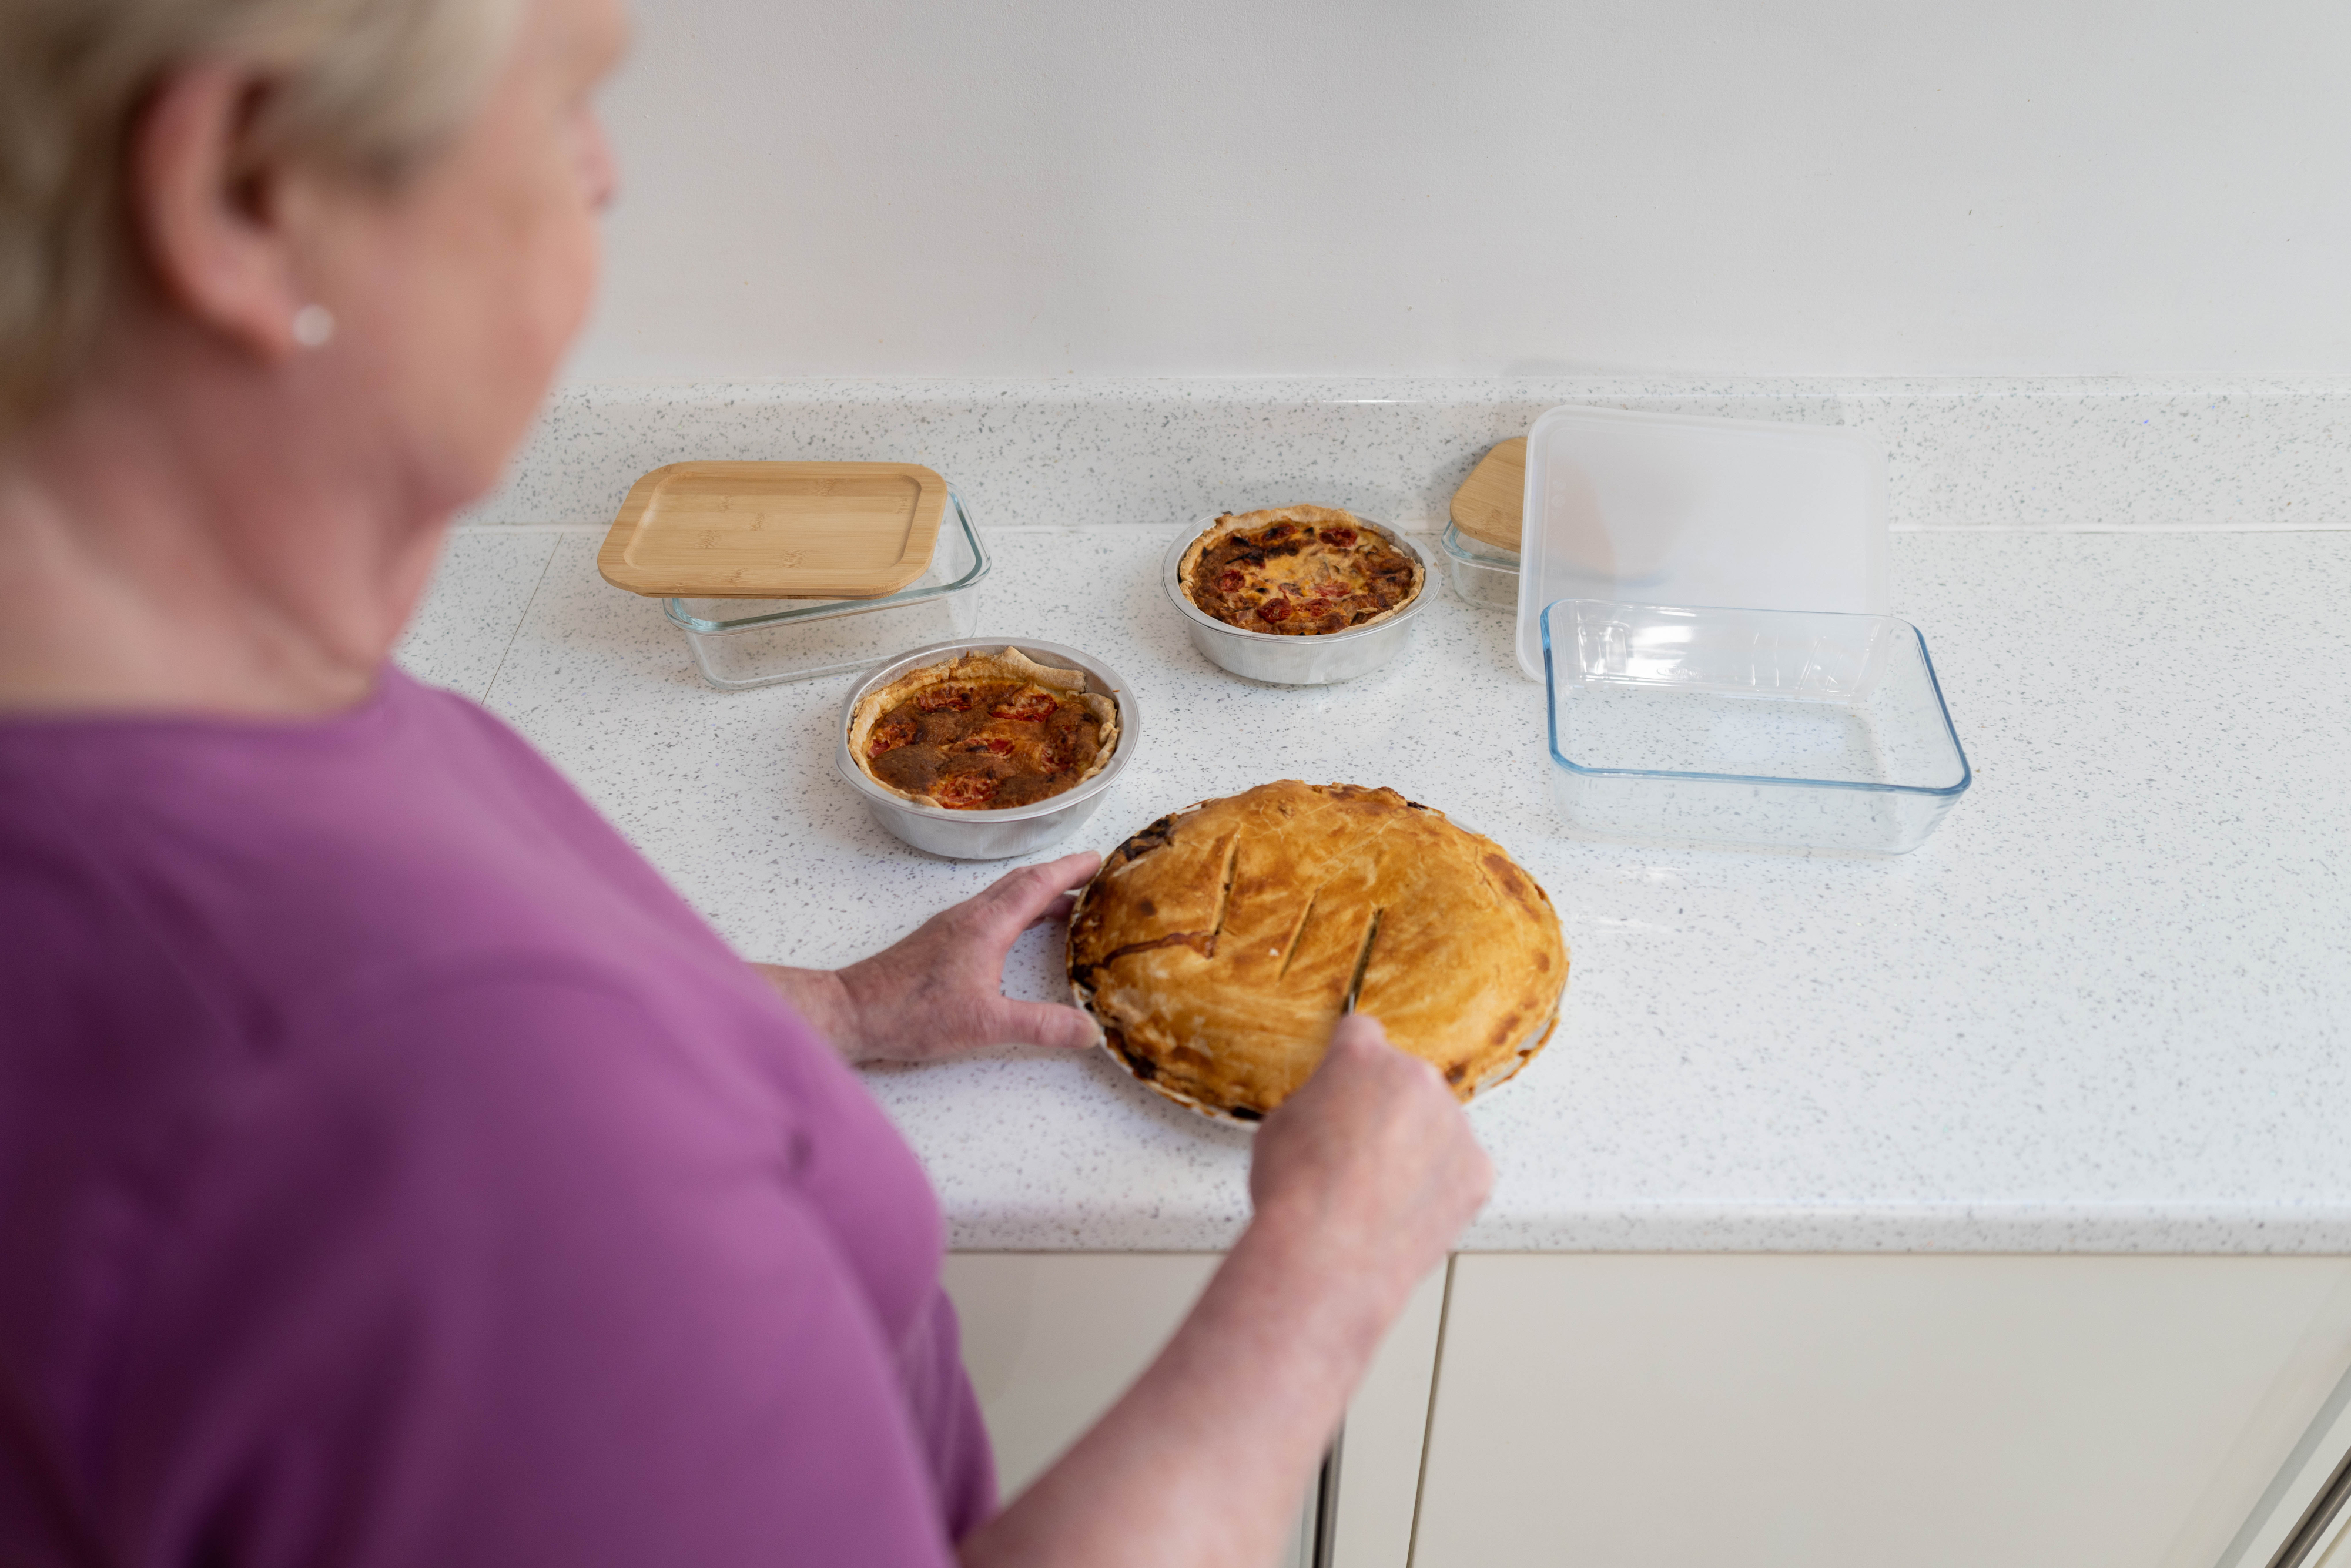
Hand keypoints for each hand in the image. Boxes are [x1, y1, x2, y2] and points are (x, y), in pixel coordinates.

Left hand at [756, 852, 1102, 1063]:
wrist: (853, 1011)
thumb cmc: (911, 1013)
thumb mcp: (985, 1025)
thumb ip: (1040, 1027)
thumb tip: (1089, 1031)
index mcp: (986, 925)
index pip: (1038, 884)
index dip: (1072, 869)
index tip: (1100, 859)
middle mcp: (969, 916)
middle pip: (1022, 882)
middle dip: (1060, 876)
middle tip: (1093, 878)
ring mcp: (952, 926)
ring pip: (1004, 896)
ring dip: (1038, 893)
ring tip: (1068, 906)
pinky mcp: (939, 940)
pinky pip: (989, 911)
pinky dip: (1016, 910)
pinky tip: (1020, 932)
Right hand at [1246, 1013, 1492, 1313]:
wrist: (1327, 1255)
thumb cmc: (1294, 1195)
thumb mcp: (1279, 1127)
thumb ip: (1316, 1103)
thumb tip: (1330, 1112)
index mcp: (1361, 1057)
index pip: (1362, 1032)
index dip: (1350, 1058)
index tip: (1351, 1076)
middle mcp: (1415, 1077)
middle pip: (1405, 1081)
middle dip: (1386, 1107)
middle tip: (1359, 1153)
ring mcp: (1453, 1123)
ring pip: (1436, 1125)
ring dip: (1417, 1146)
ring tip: (1380, 1192)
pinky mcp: (1478, 1169)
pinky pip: (1460, 1166)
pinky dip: (1440, 1184)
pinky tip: (1407, 1208)